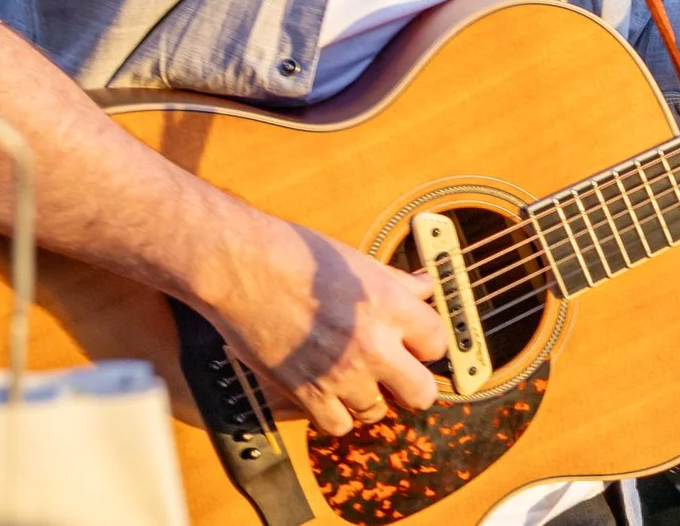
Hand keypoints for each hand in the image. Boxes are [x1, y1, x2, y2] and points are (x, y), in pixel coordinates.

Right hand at [191, 204, 448, 436]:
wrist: (241, 268)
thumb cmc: (294, 254)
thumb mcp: (356, 260)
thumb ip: (395, 282)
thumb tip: (424, 286)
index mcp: (390, 306)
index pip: (438, 342)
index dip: (427, 343)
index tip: (416, 343)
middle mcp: (373, 345)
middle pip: (421, 393)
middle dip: (412, 384)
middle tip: (398, 373)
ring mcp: (341, 374)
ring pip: (377, 412)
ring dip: (369, 397)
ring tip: (353, 377)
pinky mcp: (308, 393)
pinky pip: (338, 425)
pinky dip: (335, 414)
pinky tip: (327, 391)